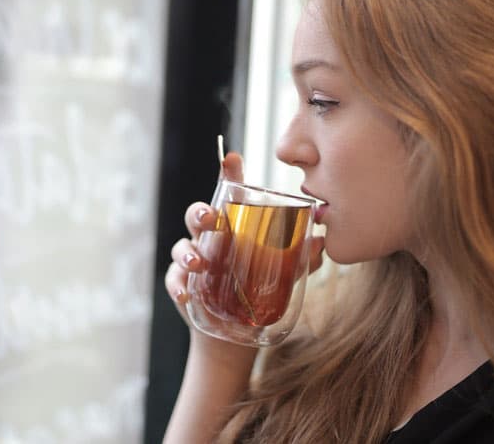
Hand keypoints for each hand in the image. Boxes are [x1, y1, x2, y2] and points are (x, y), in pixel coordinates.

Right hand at [165, 152, 324, 347]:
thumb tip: (319, 243)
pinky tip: (185, 294)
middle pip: (199, 216)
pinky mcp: (183, 285)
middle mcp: (211, 239)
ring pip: (183, 245)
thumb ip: (301, 260)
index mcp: (233, 227)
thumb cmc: (257, 292)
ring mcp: (194, 261)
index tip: (232, 159)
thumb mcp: (283, 276)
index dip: (229, 175)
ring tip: (199, 263)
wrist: (234, 334)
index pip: (229, 195)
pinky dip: (177, 285)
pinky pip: (173, 280)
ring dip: (187, 252)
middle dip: (201, 213)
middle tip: (211, 219)